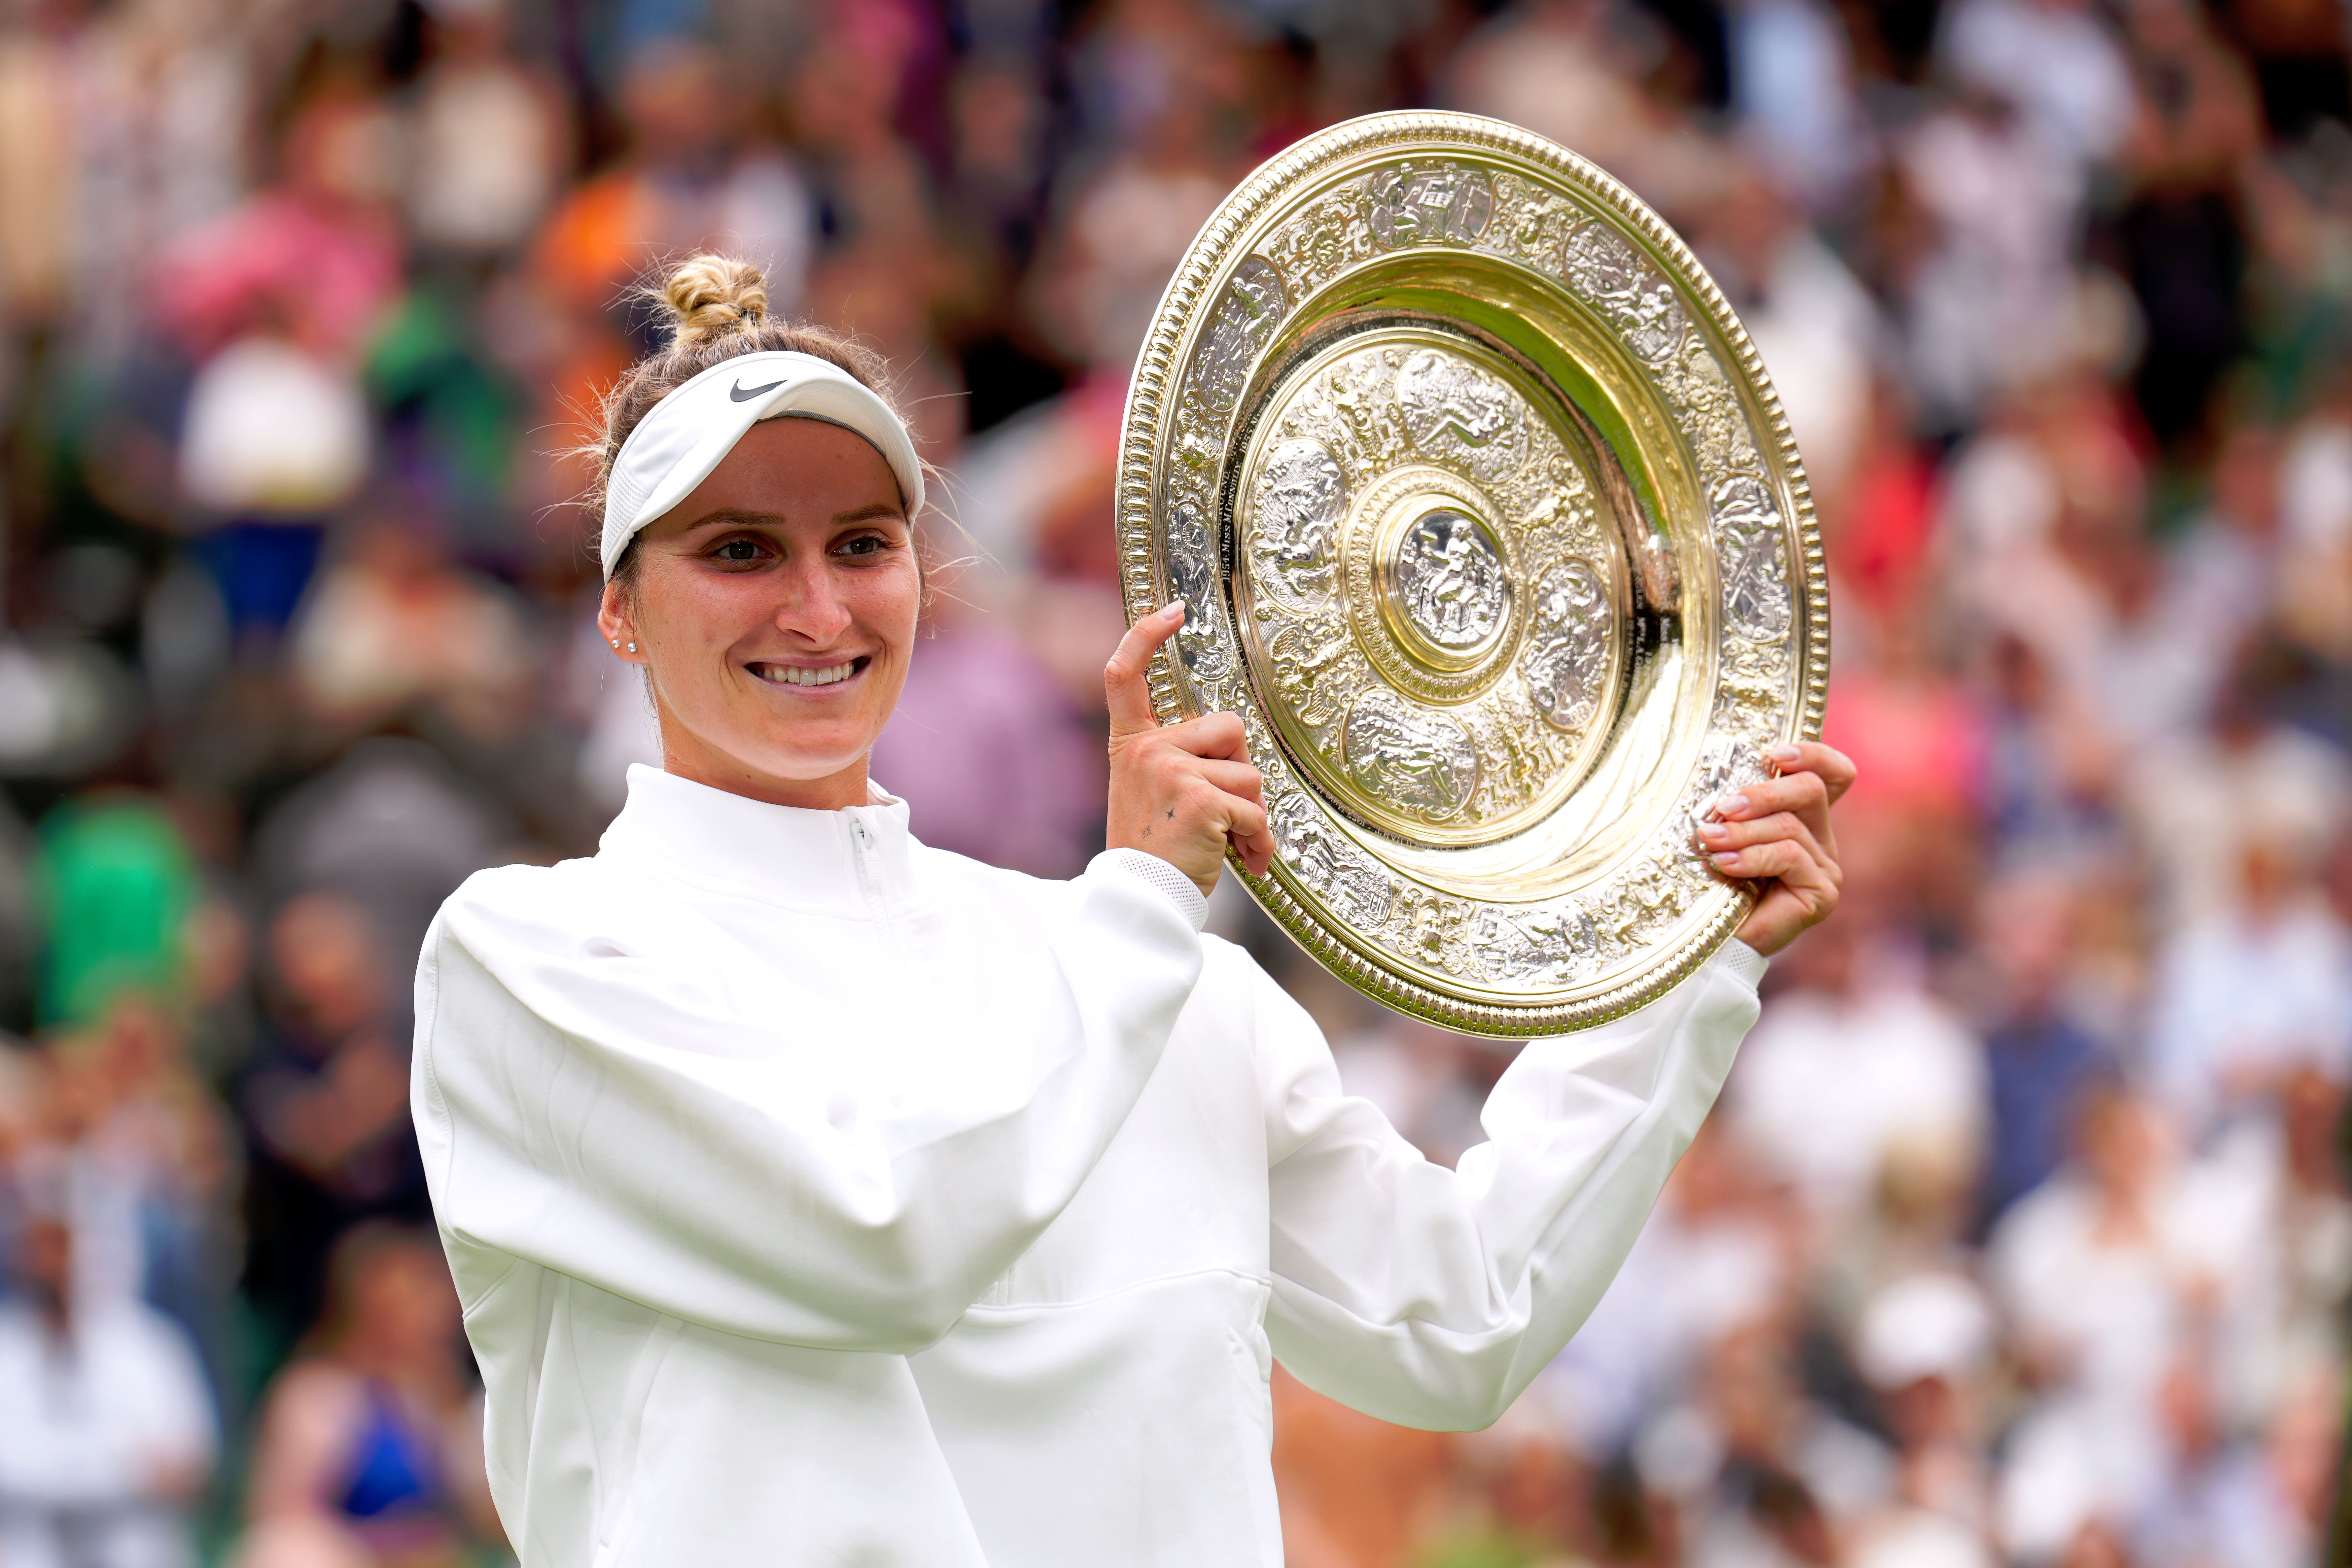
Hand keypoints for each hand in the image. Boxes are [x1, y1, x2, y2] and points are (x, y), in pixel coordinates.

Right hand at [1105, 604, 1276, 896]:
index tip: (1174, 610)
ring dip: (1252, 813)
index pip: (1126, 676)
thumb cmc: (1156, 851)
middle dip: (1241, 769)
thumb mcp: (1154, 794)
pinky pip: (1255, 809)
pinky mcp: (1201, 797)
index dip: (1147, 636)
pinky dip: (1258, 840)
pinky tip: (1243, 861)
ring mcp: (1172, 770)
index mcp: (1132, 745)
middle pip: (1229, 726)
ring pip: (1249, 772)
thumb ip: (1180, 761)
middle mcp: (1147, 750)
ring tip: (1229, 842)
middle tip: (1224, 812)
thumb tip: (1237, 755)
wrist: (1142, 900)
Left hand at [1698, 741, 1855, 957]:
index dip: (1813, 755)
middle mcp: (1821, 839)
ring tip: (1709, 842)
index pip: (1832, 774)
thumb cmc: (1715, 885)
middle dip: (1764, 792)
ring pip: (1790, 826)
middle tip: (1723, 807)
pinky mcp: (1822, 893)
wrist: (1715, 943)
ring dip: (1743, 832)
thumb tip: (1720, 787)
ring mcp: (1826, 867)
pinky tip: (1724, 866)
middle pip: (1810, 790)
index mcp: (1803, 818)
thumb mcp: (1725, 835)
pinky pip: (1790, 857)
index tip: (1774, 754)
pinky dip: (1752, 857)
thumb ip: (1736, 809)